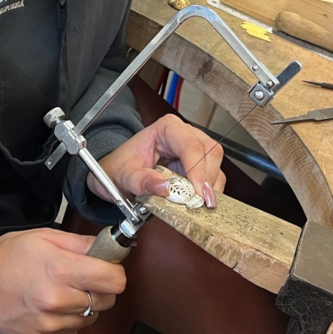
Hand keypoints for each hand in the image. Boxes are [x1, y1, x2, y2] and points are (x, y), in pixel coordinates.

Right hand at [0, 228, 125, 333]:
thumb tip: (111, 247)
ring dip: (82, 307)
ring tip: (58, 293)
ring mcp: (50, 326)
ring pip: (90, 319)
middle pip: (107, 301)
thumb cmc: (8, 257)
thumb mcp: (45, 237)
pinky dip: (66, 323)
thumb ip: (82, 243)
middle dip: (99, 289)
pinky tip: (49, 309)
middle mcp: (58, 302)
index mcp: (61, 271)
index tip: (107, 268)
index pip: (115, 281)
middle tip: (79, 278)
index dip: (114, 272)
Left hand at [87, 115, 225, 207]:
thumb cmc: (121, 167)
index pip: (190, 146)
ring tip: (197, 205)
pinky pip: (212, 176)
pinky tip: (198, 202)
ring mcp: (194, 149)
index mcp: (167, 128)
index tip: (199, 193)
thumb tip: (163, 188)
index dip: (198, 170)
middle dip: (206, 180)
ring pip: (215, 165)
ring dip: (209, 187)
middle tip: (201, 204)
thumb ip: (141, 181)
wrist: (117, 173)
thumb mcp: (125, 174)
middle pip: (209, 153)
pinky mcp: (197, 165)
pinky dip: (208, 191)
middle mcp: (184, 134)